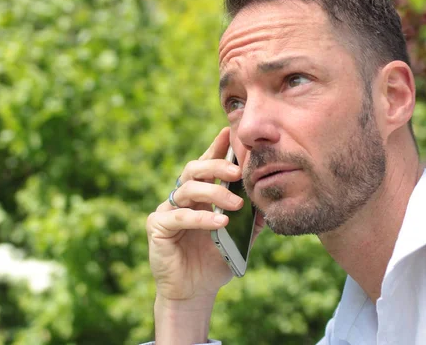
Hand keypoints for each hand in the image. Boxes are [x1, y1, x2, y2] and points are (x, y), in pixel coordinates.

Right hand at [147, 127, 247, 302]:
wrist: (195, 292)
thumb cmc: (214, 262)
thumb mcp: (239, 239)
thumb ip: (250, 221)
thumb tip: (268, 202)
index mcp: (199, 196)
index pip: (207, 167)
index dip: (215, 148)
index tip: (228, 133)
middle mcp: (181, 198)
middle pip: (194, 170)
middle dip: (216, 166)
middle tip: (238, 171)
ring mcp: (167, 210)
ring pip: (187, 189)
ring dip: (214, 193)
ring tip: (235, 205)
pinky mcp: (157, 226)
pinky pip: (179, 216)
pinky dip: (201, 218)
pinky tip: (219, 223)